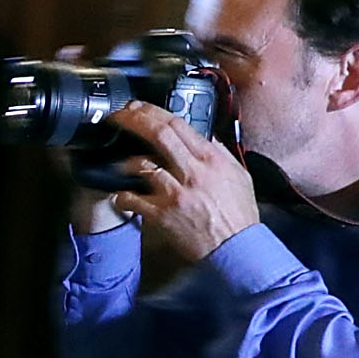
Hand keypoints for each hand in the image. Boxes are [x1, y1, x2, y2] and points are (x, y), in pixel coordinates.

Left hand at [102, 102, 260, 265]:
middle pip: (158, 134)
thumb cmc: (238, 215)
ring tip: (122, 164)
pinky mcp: (162, 215)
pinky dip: (123, 196)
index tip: (139, 108)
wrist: (237, 249)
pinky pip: (133, 199)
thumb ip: (221, 153)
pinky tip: (122, 196)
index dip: (153, 111)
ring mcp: (175, 193)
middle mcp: (192, 172)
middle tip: (119, 117)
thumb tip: (207, 137)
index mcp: (210, 159)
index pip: (178, 124)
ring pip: (142, 164)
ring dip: (127, 162)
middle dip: (134, 120)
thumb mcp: (238, 175)